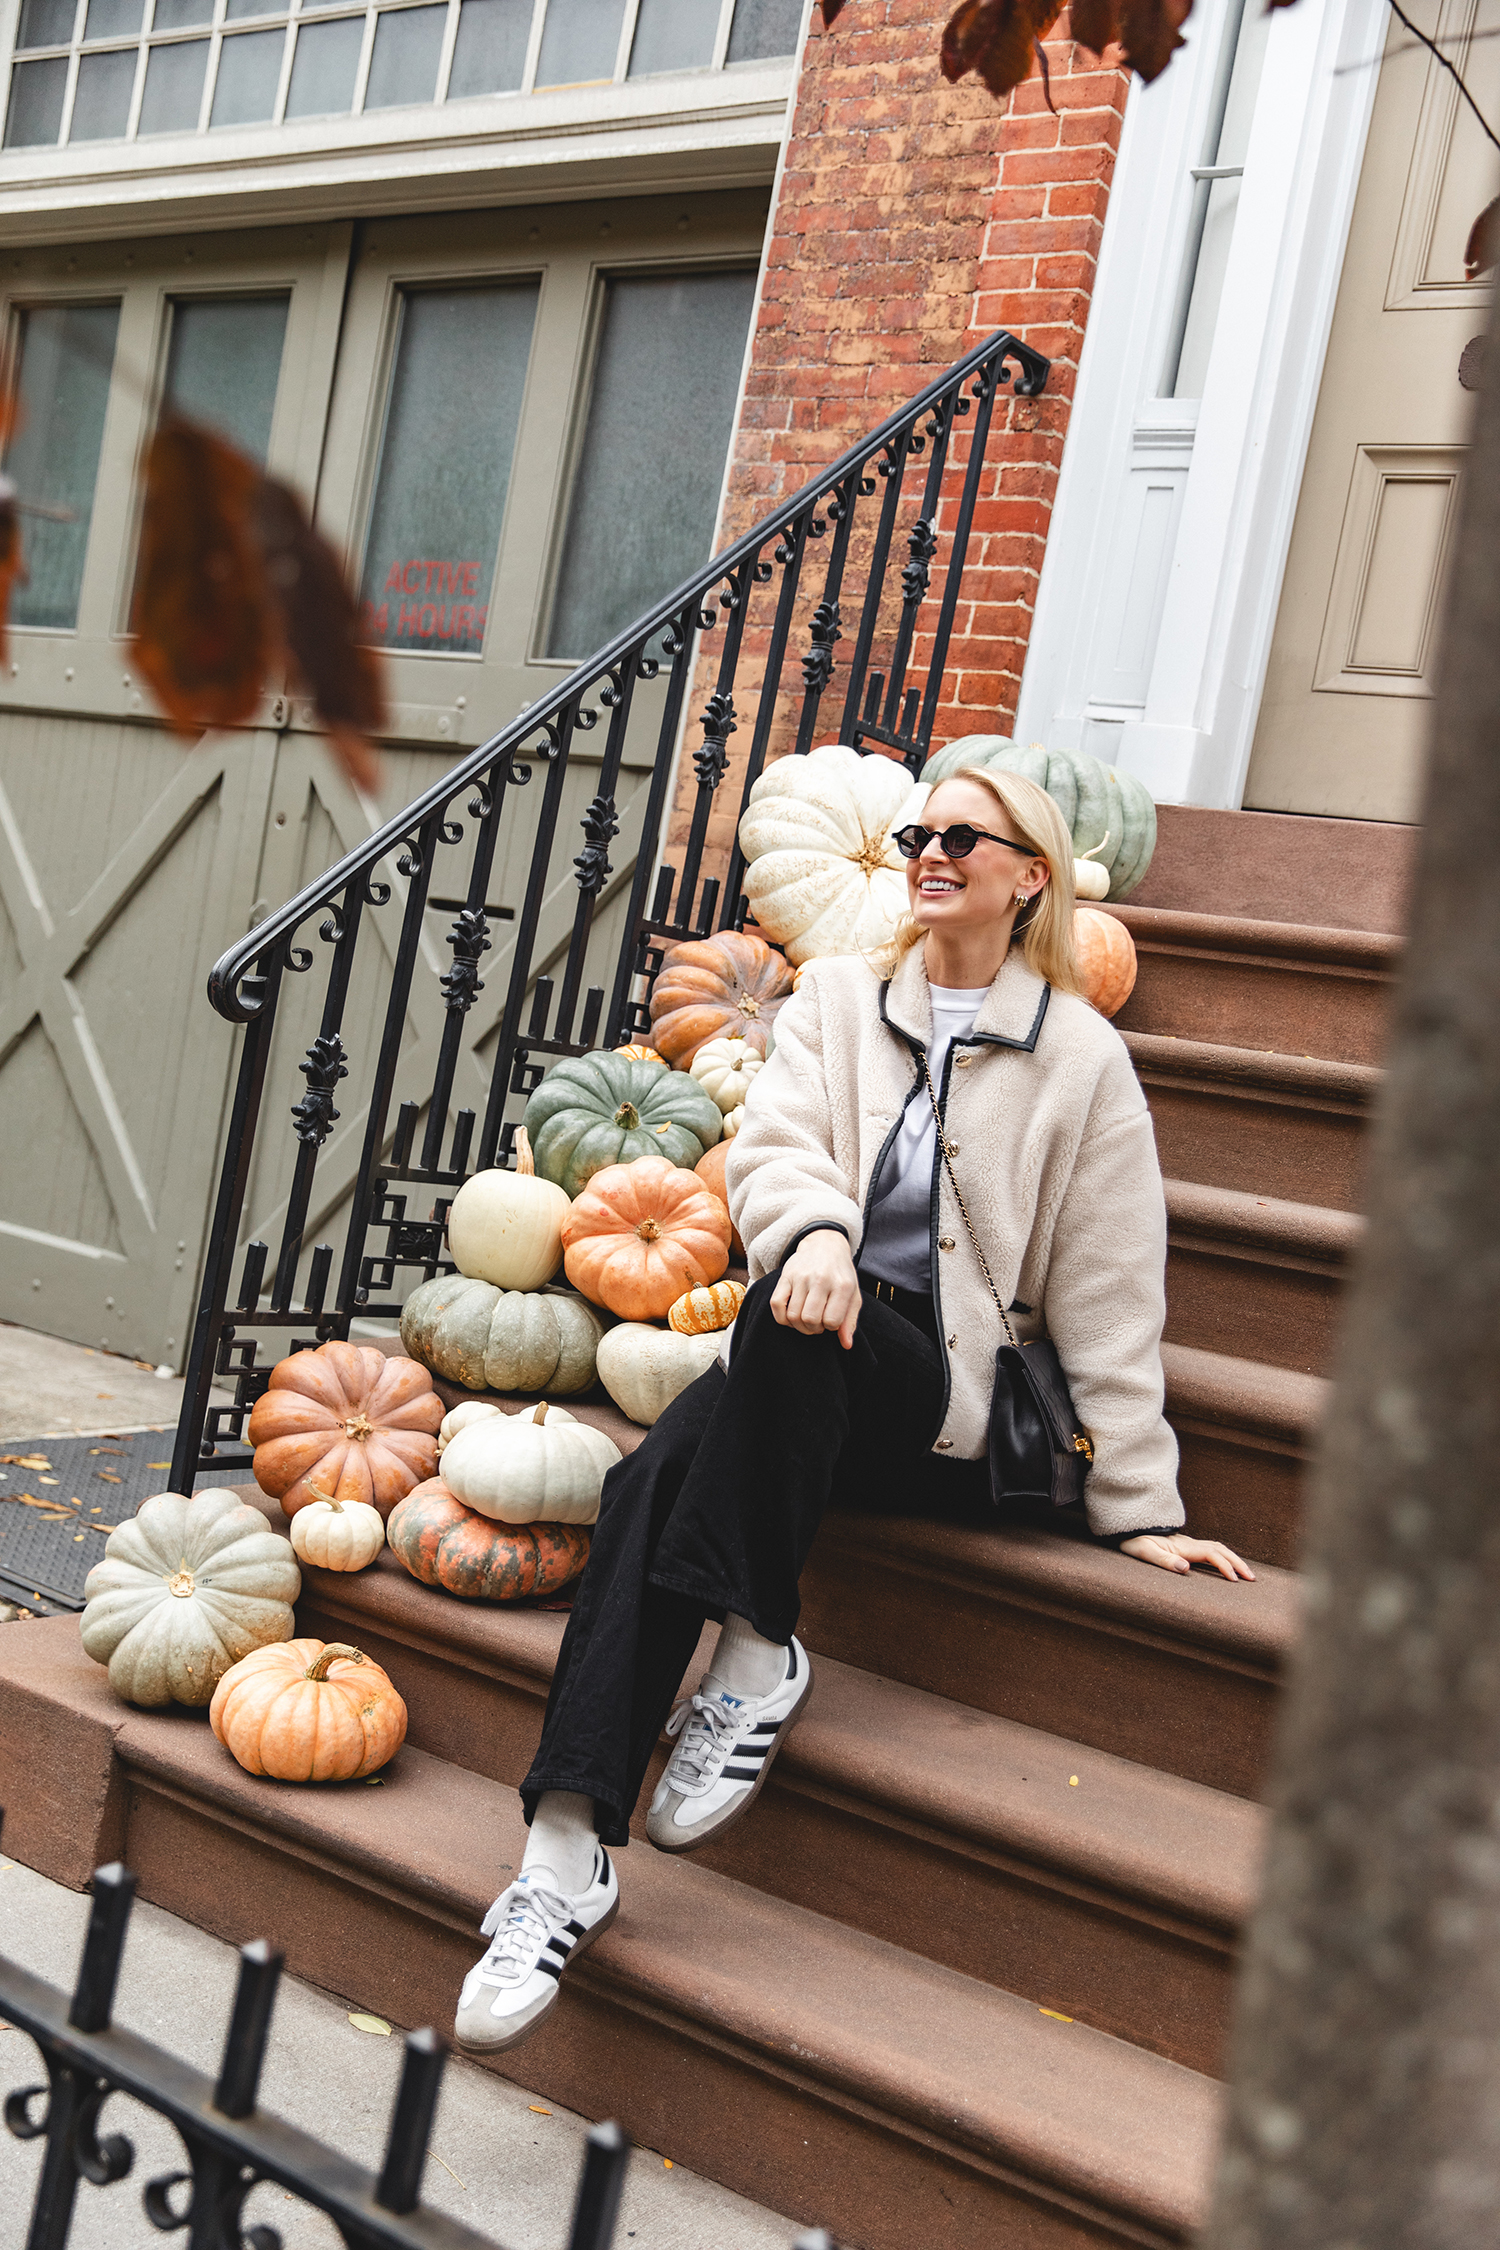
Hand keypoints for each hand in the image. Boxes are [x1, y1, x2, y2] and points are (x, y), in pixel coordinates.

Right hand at [770, 1231, 861, 1348]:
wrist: (824, 1245)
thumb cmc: (840, 1275)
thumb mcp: (853, 1295)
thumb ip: (850, 1321)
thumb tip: (846, 1345)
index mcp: (842, 1285)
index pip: (832, 1321)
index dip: (830, 1327)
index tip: (830, 1320)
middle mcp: (821, 1279)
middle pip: (810, 1320)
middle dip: (813, 1329)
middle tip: (817, 1323)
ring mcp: (801, 1276)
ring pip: (792, 1316)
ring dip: (799, 1325)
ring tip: (806, 1319)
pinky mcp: (785, 1276)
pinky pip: (776, 1305)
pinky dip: (782, 1318)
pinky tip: (791, 1316)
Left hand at [1118, 1532, 1254, 1581]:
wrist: (1126, 1530)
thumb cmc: (1133, 1542)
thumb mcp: (1143, 1553)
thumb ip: (1164, 1561)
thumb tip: (1185, 1568)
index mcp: (1182, 1546)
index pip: (1211, 1554)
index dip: (1225, 1566)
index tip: (1235, 1580)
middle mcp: (1187, 1543)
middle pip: (1220, 1549)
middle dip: (1237, 1562)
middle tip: (1252, 1578)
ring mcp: (1186, 1543)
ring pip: (1216, 1547)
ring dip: (1232, 1558)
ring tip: (1245, 1573)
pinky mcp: (1183, 1546)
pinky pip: (1209, 1550)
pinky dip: (1223, 1556)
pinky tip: (1225, 1565)